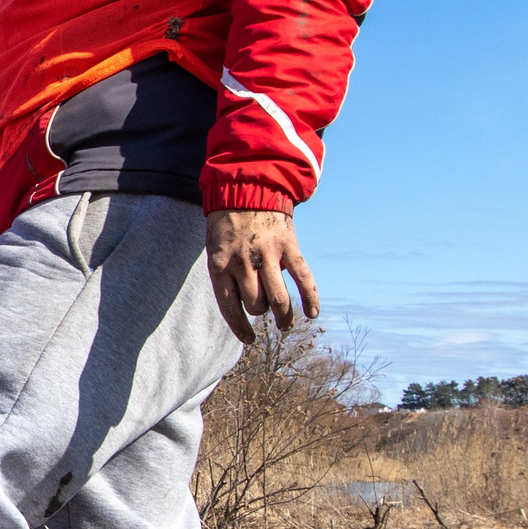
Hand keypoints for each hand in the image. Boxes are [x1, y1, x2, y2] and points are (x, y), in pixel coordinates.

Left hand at [204, 208, 319, 343]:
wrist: (246, 188)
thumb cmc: (227, 225)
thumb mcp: (215, 250)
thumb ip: (227, 276)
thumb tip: (246, 307)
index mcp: (220, 265)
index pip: (230, 308)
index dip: (240, 328)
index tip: (249, 340)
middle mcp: (243, 263)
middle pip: (256, 304)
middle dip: (260, 312)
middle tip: (263, 311)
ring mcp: (267, 255)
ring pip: (278, 299)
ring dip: (283, 317)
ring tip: (285, 324)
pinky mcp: (288, 246)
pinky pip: (303, 278)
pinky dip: (310, 298)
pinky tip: (312, 313)